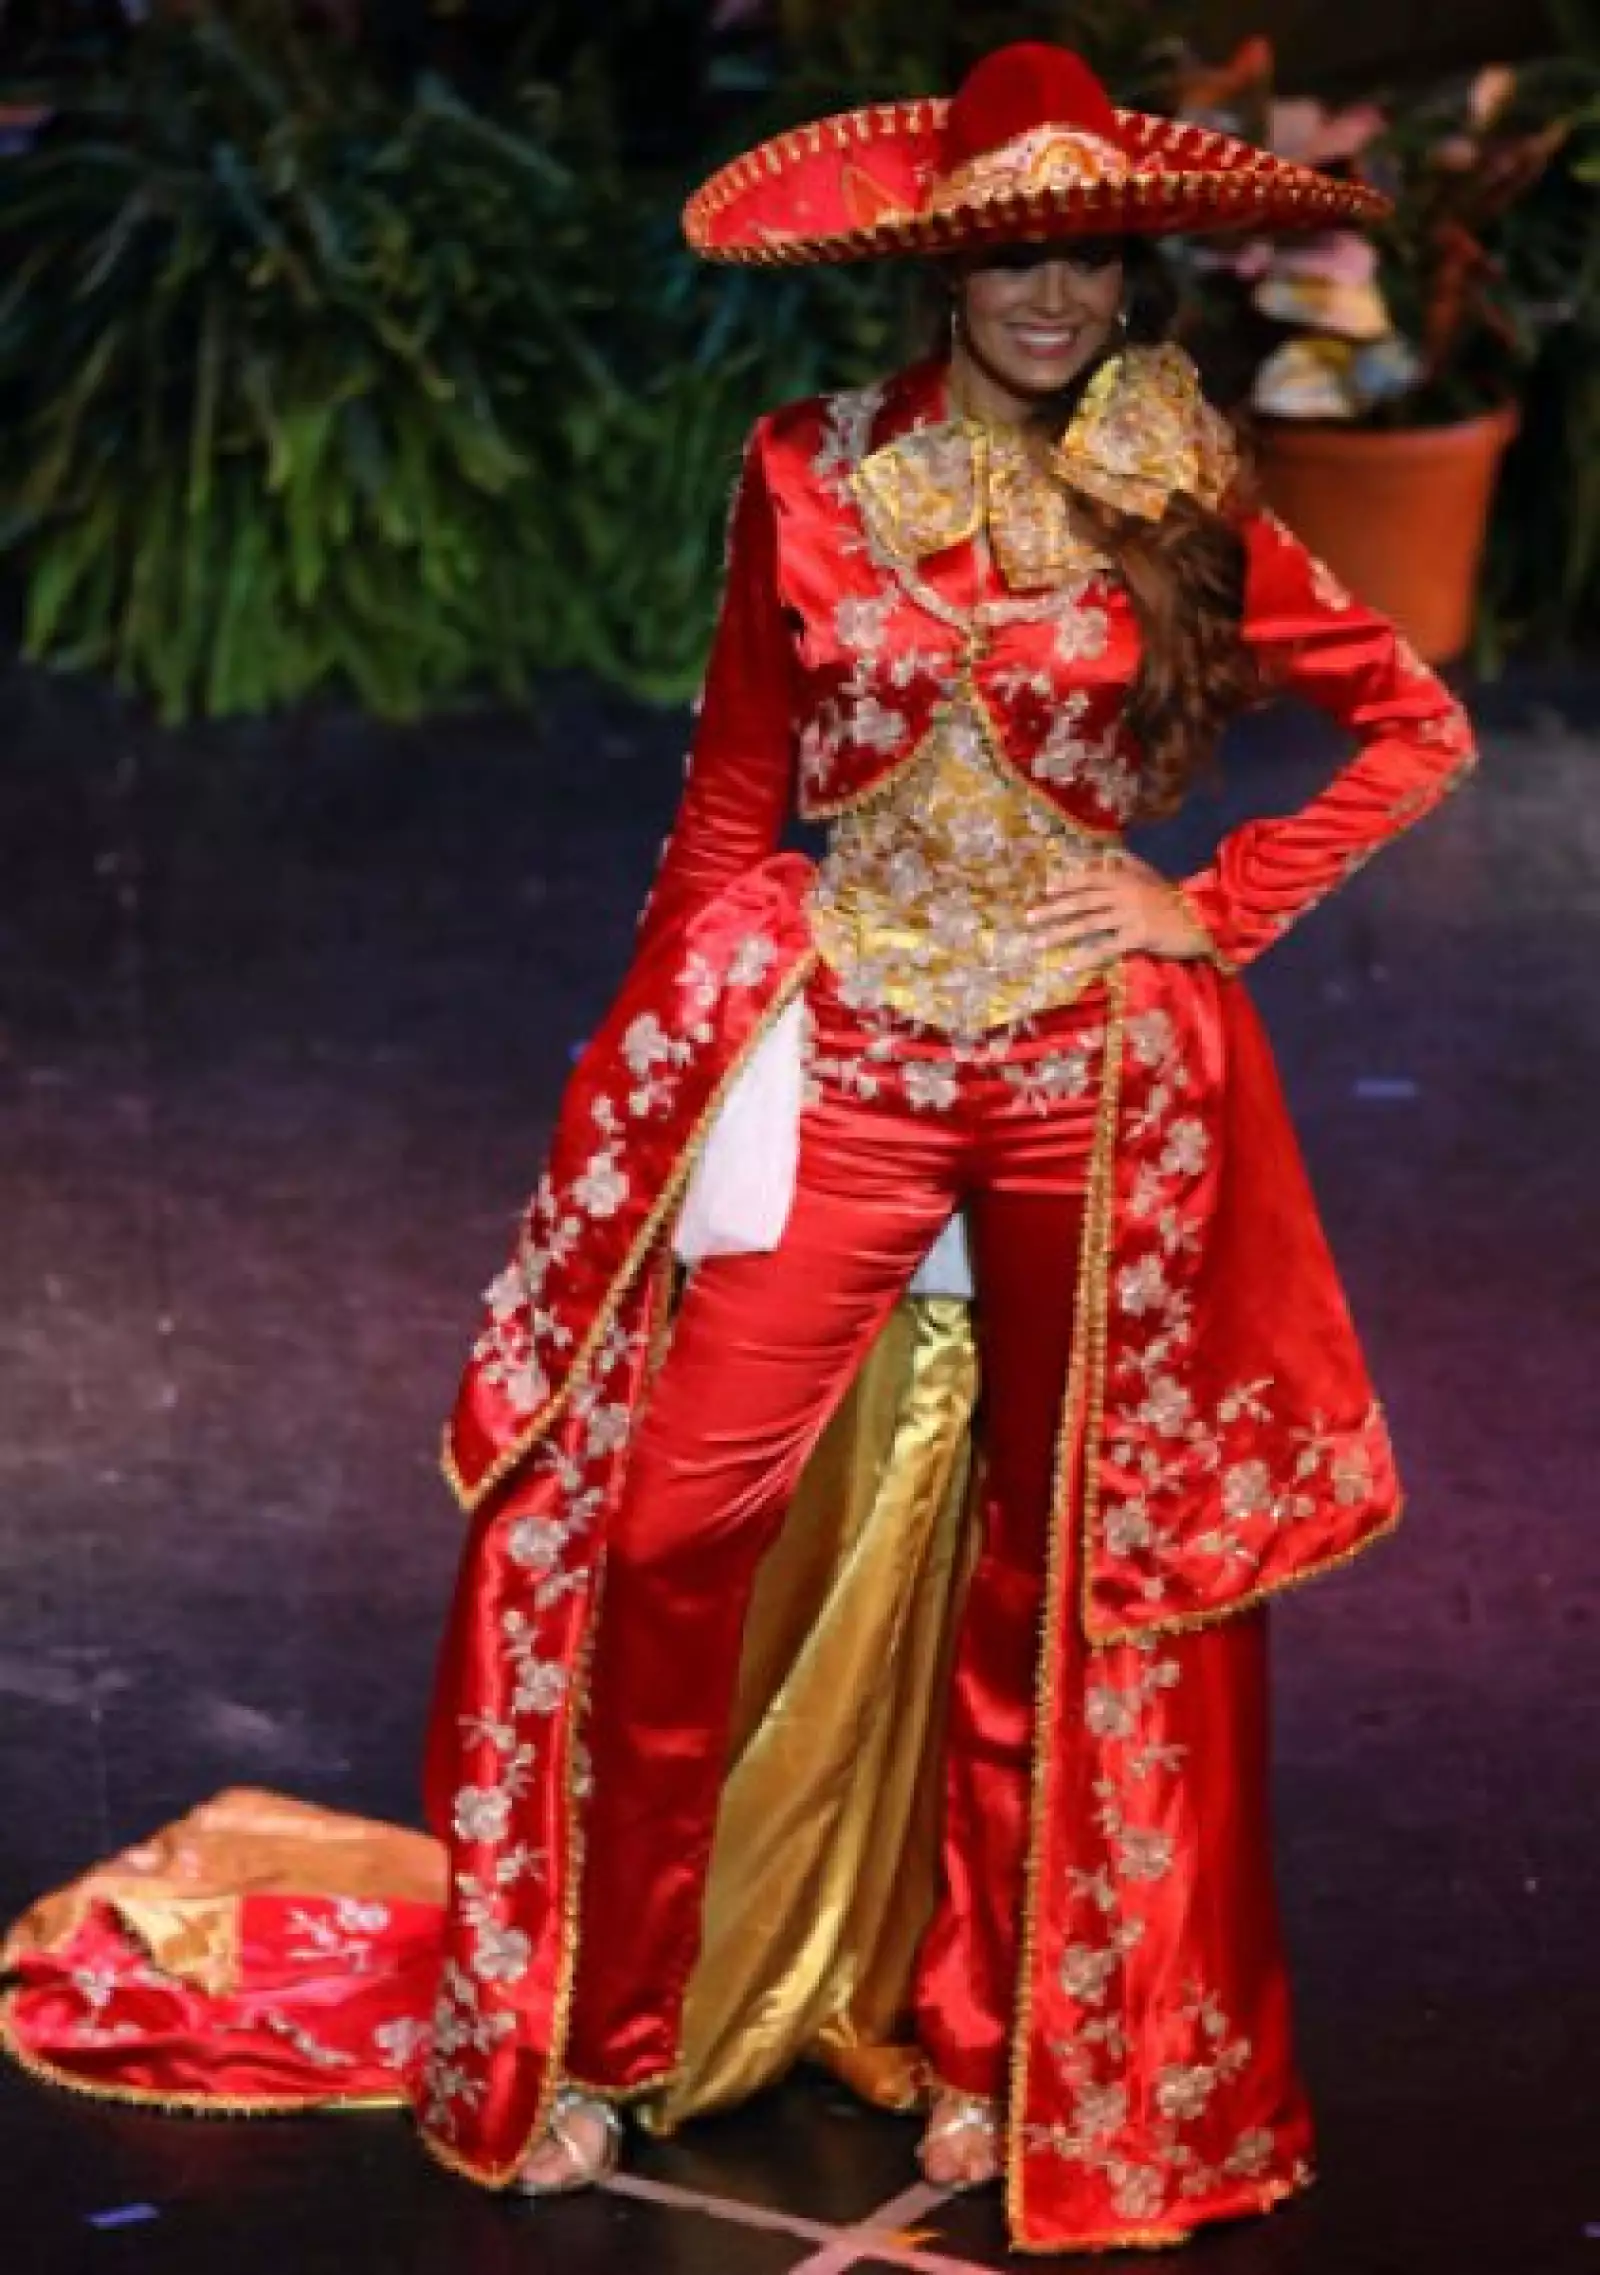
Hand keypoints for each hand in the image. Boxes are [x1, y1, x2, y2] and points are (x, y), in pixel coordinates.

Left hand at [1025, 853, 1211, 964]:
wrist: (1203, 917)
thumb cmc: (1176, 899)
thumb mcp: (1152, 876)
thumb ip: (1130, 864)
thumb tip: (1109, 854)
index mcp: (1125, 878)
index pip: (1088, 878)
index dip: (1065, 884)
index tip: (1045, 891)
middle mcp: (1123, 893)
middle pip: (1080, 901)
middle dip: (1052, 910)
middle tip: (1028, 919)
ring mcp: (1130, 914)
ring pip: (1087, 924)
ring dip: (1060, 933)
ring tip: (1038, 943)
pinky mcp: (1138, 935)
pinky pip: (1106, 948)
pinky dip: (1086, 957)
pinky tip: (1069, 966)